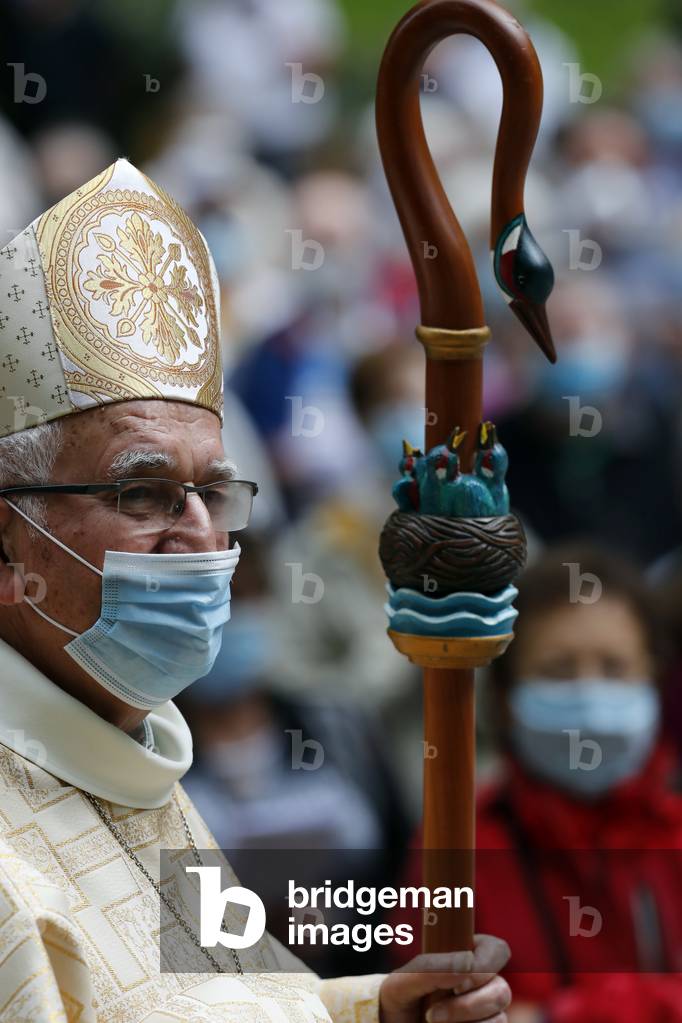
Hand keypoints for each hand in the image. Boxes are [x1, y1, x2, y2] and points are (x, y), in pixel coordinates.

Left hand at [379, 934, 510, 1022]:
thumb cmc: (399, 999)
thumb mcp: (403, 981)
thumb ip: (430, 968)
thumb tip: (467, 964)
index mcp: (468, 957)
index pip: (497, 951)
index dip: (485, 966)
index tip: (458, 983)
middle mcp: (484, 985)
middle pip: (501, 990)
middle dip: (466, 1006)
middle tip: (432, 1013)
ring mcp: (487, 1013)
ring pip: (499, 1018)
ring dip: (462, 1022)